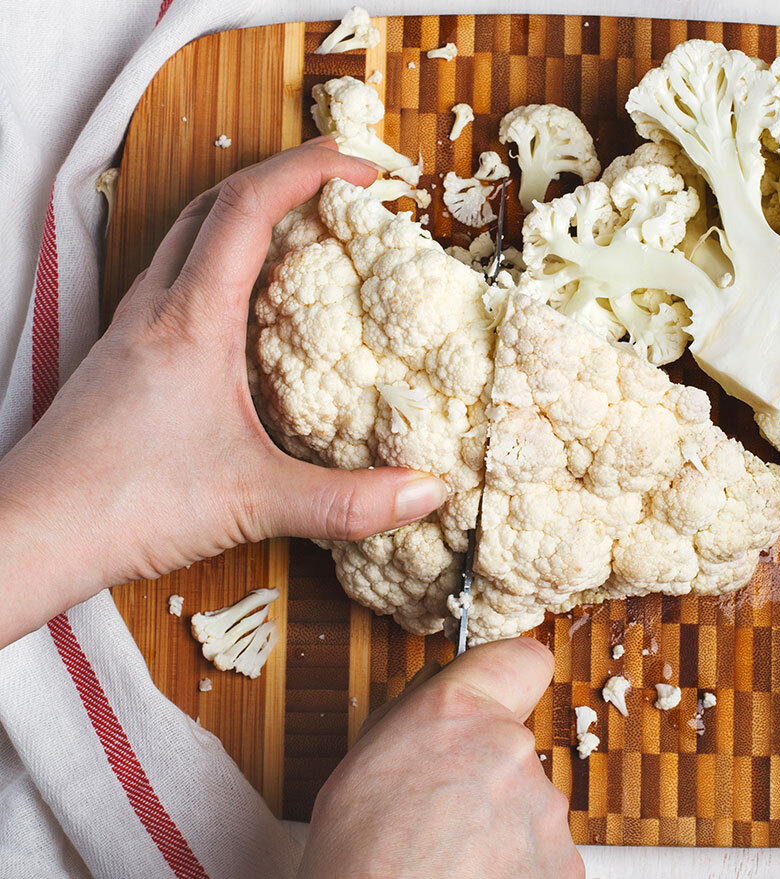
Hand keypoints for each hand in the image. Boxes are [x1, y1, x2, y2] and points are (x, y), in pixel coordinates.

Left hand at [0, 140, 447, 645]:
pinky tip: (248, 304)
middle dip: (283, 175)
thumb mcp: (252, 501)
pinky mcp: (126, 356)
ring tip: (302, 223)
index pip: (249, 208)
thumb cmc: (124, 504)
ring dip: (247, 212)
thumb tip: (426, 493)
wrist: (29, 532)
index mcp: (191, 318)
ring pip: (189, 236)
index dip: (309, 171)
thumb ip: (345, 500)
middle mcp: (157, 307)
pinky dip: (222, 260)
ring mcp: (135, 328)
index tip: (365, 168)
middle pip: (215, 202)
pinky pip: (178, 278)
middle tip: (340, 178)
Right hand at [299, 637, 581, 878]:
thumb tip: (442, 695)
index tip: (499, 695)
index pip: (521, 659)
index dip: (508, 677)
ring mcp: (544, 809)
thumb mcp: (361, 764)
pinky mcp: (565, 862)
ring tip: (451, 860)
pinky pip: (542, 852)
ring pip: (529, 803)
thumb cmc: (357, 863)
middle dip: (487, 774)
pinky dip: (517, 867)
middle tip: (441, 816)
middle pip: (514, 746)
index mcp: (458, 713)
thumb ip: (417, 718)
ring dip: (502, 825)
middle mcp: (511, 750)